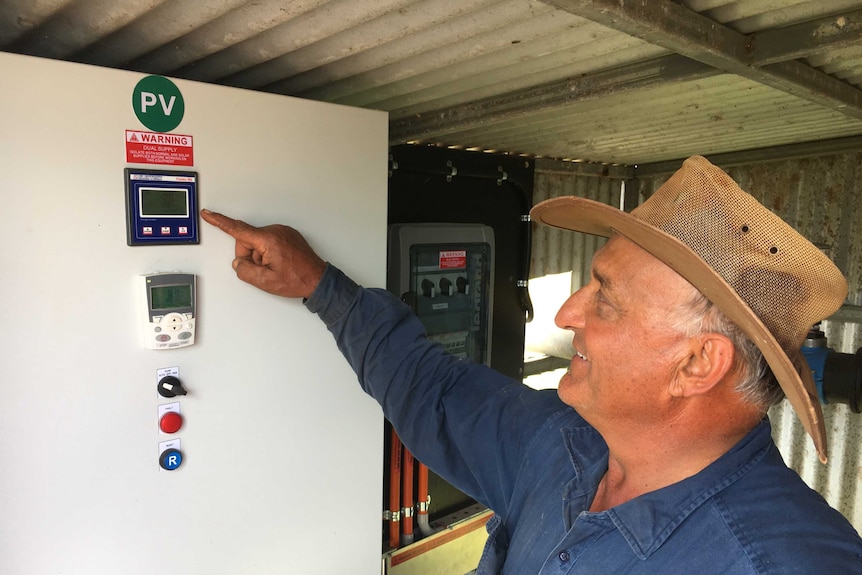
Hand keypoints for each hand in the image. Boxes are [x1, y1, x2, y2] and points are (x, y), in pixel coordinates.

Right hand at [200, 209, 325, 298]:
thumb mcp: (265, 282)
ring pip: (258, 243)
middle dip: (250, 257)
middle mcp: (276, 231)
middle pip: (247, 241)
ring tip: (276, 268)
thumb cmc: (297, 280)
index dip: (220, 222)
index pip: (238, 229)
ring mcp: (283, 232)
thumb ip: (245, 271)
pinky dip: (269, 253)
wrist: (318, 280)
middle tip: (264, 270)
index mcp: (269, 240)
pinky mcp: (287, 235)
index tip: (208, 214)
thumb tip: (238, 263)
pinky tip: (280, 263)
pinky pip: (269, 242)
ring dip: (261, 256)